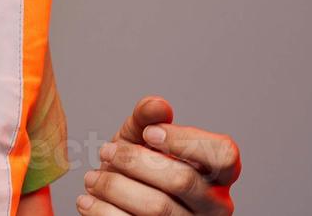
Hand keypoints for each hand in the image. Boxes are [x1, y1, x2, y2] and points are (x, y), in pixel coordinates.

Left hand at [77, 95, 239, 215]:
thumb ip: (147, 117)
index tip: (150, 133)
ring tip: (92, 179)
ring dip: (115, 187)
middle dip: (135, 161)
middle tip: (105, 151)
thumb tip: (158, 106)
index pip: (224, 155)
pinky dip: (104, 211)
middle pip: (182, 180)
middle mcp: (215, 204)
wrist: (117, 203)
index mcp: (218, 173)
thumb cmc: (135, 168)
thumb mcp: (138, 137)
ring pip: (158, 208)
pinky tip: (88, 201)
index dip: (186, 141)